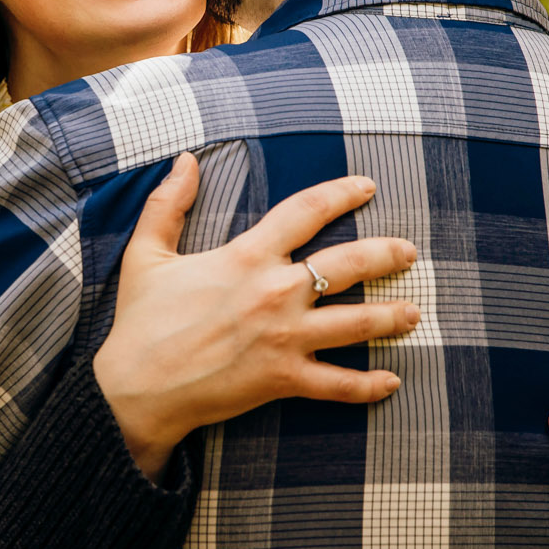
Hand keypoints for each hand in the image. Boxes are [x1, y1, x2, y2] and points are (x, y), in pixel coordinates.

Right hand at [94, 152, 420, 478]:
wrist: (135, 388)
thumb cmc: (141, 321)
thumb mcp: (146, 254)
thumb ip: (168, 204)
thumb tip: (184, 160)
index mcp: (247, 256)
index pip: (306, 212)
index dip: (341, 194)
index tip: (368, 187)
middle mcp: (275, 293)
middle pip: (349, 265)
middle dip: (387, 254)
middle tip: (409, 252)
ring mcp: (285, 338)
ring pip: (357, 322)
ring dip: (392, 316)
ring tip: (413, 312)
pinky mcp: (285, 379)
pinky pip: (339, 384)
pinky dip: (369, 385)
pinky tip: (392, 381)